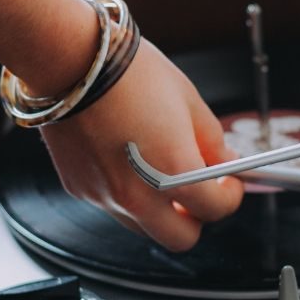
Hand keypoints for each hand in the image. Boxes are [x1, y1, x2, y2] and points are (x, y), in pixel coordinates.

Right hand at [39, 39, 243, 251]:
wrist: (69, 61)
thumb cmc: (128, 73)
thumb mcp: (187, 99)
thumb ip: (210, 141)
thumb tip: (221, 162)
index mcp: (173, 172)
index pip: (216, 209)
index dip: (229, 195)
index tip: (228, 183)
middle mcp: (138, 195)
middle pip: (180, 238)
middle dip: (195, 217)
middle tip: (198, 191)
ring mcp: (104, 196)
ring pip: (143, 225)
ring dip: (158, 208)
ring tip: (157, 170)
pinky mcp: (78, 188)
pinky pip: (111, 203)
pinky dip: (125, 190)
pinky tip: (122, 156)